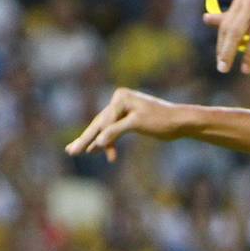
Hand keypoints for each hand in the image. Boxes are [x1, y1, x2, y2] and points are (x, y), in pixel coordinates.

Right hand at [65, 88, 181, 161]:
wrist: (180, 122)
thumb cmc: (161, 120)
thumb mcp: (137, 124)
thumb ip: (115, 131)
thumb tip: (97, 142)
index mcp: (121, 97)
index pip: (103, 121)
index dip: (92, 138)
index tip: (84, 152)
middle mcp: (120, 100)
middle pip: (100, 123)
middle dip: (86, 139)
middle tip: (70, 152)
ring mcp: (123, 109)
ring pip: (104, 128)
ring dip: (92, 141)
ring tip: (75, 151)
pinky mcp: (128, 119)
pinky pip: (112, 131)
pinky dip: (105, 141)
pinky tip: (96, 150)